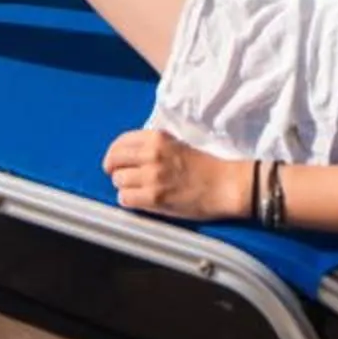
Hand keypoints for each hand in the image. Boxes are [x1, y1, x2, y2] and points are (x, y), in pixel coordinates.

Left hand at [103, 129, 250, 220]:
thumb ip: (152, 146)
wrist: (223, 185)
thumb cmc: (203, 166)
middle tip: (122, 177)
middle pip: (113, 161)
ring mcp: (152, 176)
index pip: (120, 142)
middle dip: (115, 170)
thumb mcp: (175, 144)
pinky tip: (139, 200)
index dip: (114, 154)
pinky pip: (125, 199)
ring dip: (124, 187)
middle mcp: (151, 154)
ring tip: (136, 190)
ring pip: (118, 181)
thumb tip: (127, 155)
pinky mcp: (155, 197)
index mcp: (157, 138)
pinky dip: (128, 200)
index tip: (114, 162)